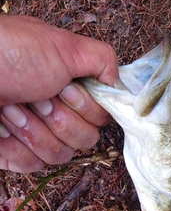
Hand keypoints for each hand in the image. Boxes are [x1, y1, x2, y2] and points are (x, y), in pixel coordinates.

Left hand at [0, 16, 118, 172]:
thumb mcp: (62, 45)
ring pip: (62, 155)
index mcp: (72, 90)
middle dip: (60, 117)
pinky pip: (35, 165)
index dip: (86, 107)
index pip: (102, 118)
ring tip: (14, 106)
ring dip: (36, 129)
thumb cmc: (7, 53)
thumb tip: (118, 82)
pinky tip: (4, 124)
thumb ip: (101, 59)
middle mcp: (59, 114)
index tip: (64, 87)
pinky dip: (17, 144)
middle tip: (37, 95)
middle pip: (87, 140)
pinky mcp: (18, 155)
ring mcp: (39, 136)